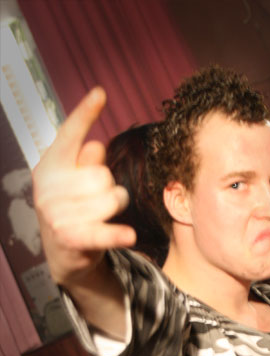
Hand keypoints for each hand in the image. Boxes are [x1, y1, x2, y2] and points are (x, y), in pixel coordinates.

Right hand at [32, 87, 135, 287]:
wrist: (64, 255)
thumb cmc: (74, 209)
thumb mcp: (73, 180)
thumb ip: (85, 160)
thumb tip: (97, 146)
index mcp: (50, 167)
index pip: (68, 135)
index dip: (85, 114)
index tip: (100, 94)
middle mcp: (49, 188)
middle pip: (103, 173)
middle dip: (110, 186)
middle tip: (100, 198)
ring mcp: (58, 214)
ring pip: (112, 199)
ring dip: (117, 207)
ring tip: (104, 215)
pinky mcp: (73, 239)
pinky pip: (105, 232)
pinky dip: (118, 234)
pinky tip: (129, 236)